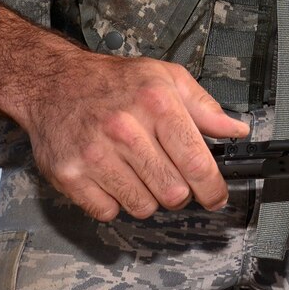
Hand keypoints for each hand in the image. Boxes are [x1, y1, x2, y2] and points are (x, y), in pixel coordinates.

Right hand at [14, 51, 248, 221]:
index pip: (197, 163)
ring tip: (136, 171)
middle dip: (179, 192)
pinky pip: (108, 212)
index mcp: (155, 102)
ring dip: (146, 197)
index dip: (213, 189)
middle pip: (173, 193)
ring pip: (143, 207)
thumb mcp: (164, 77)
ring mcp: (94, 154)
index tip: (215, 196)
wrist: (53, 82)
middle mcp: (124, 128)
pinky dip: (114, 202)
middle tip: (170, 177)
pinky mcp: (70, 175)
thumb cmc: (112, 82)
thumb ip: (204, 106)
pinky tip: (111, 176)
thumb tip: (236, 130)